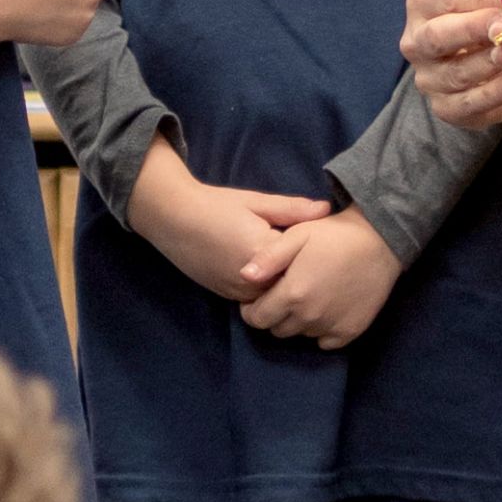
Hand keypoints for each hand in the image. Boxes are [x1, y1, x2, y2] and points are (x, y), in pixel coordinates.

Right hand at [127, 140, 331, 303]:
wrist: (173, 218)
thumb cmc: (217, 205)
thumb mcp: (257, 202)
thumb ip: (293, 209)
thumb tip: (327, 210)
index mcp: (263, 253)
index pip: (304, 262)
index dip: (317, 256)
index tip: (328, 247)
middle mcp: (252, 280)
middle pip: (291, 285)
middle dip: (303, 274)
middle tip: (317, 261)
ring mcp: (238, 292)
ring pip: (274, 296)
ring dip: (284, 284)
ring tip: (295, 268)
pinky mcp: (227, 296)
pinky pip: (257, 299)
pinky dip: (267, 289)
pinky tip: (271, 273)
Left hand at [238, 208, 402, 350]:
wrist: (380, 240)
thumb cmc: (334, 234)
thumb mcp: (297, 235)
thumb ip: (268, 258)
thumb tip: (244, 276)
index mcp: (292, 294)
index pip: (257, 319)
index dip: (252, 310)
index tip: (259, 296)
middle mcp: (309, 317)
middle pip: (277, 329)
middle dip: (275, 314)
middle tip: (285, 294)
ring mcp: (330, 327)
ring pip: (300, 334)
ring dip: (298, 321)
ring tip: (308, 297)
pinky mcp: (350, 332)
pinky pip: (324, 342)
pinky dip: (321, 330)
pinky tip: (326, 308)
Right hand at [402, 0, 501, 127]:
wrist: (496, 68)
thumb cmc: (490, 24)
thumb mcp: (490, 3)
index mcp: (421, 7)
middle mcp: (416, 43)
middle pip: (436, 36)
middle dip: (473, 29)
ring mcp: (427, 78)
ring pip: (455, 72)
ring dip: (489, 63)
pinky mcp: (444, 107)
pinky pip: (466, 103)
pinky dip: (493, 93)